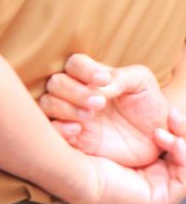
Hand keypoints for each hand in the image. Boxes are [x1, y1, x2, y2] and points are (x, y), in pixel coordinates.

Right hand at [38, 54, 168, 167]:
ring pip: (48, 103)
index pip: (74, 63)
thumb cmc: (148, 106)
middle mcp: (75, 94)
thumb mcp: (143, 84)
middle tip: (99, 103)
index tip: (103, 80)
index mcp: (91, 77)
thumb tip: (99, 86)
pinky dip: (60, 127)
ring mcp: (71, 116)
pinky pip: (52, 130)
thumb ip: (122, 77)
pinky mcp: (72, 138)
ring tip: (90, 116)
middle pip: (56, 82)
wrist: (156, 140)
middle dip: (74, 91)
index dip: (83, 69)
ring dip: (65, 107)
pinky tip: (78, 129)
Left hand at [72, 108, 185, 203]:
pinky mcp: (160, 199)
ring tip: (168, 128)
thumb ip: (129, 120)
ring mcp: (158, 190)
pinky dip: (184, 158)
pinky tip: (174, 142)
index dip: (177, 129)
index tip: (172, 112)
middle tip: (175, 114)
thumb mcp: (110, 130)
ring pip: (185, 165)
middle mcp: (154, 177)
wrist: (78, 174)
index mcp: (145, 164)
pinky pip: (184, 180)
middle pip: (182, 156)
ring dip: (183, 143)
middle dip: (182, 133)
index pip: (172, 146)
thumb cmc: (87, 151)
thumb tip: (150, 112)